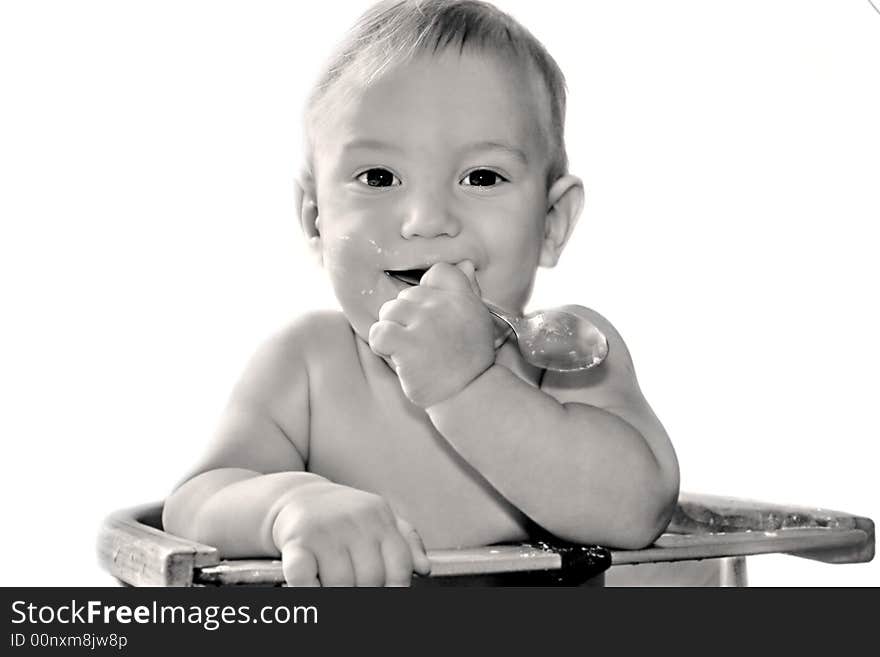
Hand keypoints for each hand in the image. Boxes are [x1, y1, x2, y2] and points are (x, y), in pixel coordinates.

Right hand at [273, 481, 430, 586]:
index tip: (386, 598)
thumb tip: (424, 569)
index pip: (399, 566)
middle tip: (357, 593)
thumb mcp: (379, 519)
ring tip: (334, 588)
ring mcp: (325, 529)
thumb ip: (406, 542)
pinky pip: (304, 577)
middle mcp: (354, 520)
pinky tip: (314, 587)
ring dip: (337, 595)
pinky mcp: (297, 540)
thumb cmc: (344, 516)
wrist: (297, 496)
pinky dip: (309, 591)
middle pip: (371, 579)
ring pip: (341, 584)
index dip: (396, 591)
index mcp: (380, 516)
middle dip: (365, 595)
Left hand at [368, 262, 495, 407]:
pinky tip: (396, 357)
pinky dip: (381, 346)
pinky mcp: (408, 345)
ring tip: (409, 351)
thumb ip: (468, 290)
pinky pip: (378, 332)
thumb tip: (466, 264)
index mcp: (462, 297)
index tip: (432, 315)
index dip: (427, 291)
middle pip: (406, 295)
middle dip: (407, 318)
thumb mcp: (477, 320)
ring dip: (393, 331)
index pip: (438, 271)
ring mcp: (425, 324)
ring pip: (388, 311)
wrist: (469, 395)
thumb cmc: (469, 360)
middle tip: (422, 343)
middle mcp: (443, 305)